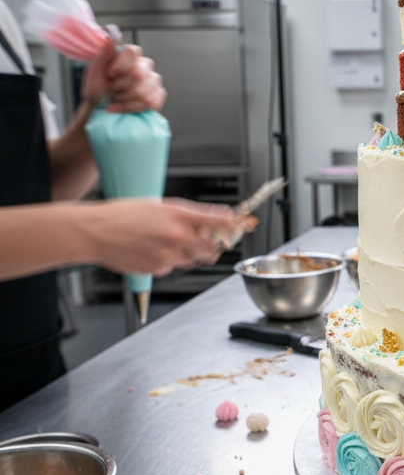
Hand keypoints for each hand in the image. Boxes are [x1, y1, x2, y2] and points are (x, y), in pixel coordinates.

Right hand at [79, 199, 236, 275]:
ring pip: (192, 260)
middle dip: (211, 247)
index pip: (218, 221)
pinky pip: (172, 268)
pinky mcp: (156, 269)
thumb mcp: (159, 205)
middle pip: (211, 249)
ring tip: (166, 242)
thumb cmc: (123, 214)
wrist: (94, 231)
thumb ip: (188, 214)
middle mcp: (176, 235)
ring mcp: (167, 254)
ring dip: (188, 254)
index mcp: (179, 214)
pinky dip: (167, 261)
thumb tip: (212, 220)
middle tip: (204, 241)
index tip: (238, 228)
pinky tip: (150, 250)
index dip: (233, 226)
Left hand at [82, 38, 166, 112]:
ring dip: (124, 100)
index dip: (120, 66)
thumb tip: (110, 38)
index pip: (132, 51)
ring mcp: (154, 79)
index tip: (109, 75)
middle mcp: (145, 64)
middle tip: (110, 89)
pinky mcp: (159, 94)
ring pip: (143, 92)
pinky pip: (151, 102)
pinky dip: (133, 108)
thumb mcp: (94, 71)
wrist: (100, 108)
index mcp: (129, 55)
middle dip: (119, 87)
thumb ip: (102, 55)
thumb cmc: (97, 88)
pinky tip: (125, 107)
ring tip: (116, 99)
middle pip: (137, 75)